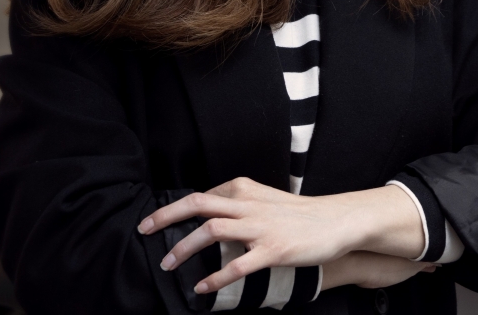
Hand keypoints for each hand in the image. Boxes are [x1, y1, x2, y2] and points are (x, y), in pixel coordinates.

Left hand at [137, 177, 424, 294]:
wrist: (334, 221)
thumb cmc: (297, 213)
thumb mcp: (263, 199)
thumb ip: (236, 203)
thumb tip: (208, 212)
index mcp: (243, 189)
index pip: (200, 196)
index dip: (174, 210)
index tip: (155, 223)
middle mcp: (247, 204)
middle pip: (197, 205)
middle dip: (166, 218)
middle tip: (143, 231)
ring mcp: (259, 227)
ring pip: (211, 231)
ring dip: (184, 248)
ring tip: (168, 264)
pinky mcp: (273, 251)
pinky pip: (236, 265)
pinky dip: (215, 278)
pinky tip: (202, 289)